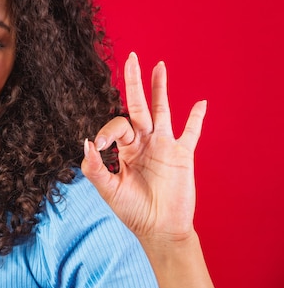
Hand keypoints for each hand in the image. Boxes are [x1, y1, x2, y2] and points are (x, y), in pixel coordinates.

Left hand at [81, 52, 206, 242]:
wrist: (160, 229)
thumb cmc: (133, 211)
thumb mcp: (109, 190)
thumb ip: (95, 168)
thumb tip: (86, 143)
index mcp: (125, 148)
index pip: (116, 126)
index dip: (106, 131)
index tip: (100, 146)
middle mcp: (144, 142)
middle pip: (138, 105)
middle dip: (134, 82)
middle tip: (131, 57)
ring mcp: (164, 146)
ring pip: (162, 110)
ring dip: (160, 88)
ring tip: (159, 65)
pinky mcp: (183, 155)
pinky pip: (192, 132)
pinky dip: (197, 118)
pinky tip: (202, 103)